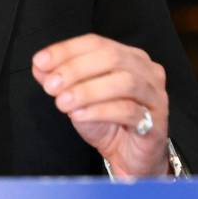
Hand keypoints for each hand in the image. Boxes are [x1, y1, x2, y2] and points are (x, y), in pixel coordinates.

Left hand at [31, 33, 169, 177]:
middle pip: (111, 57)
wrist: (129, 156)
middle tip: (51, 85)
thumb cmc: (107, 120)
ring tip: (62, 102)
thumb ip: (59, 78)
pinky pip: (129, 111)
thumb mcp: (77, 96)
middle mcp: (146, 70)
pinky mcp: (157, 122)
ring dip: (87, 91)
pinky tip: (79, 115)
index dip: (66, 50)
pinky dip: (100, 111)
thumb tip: (40, 65)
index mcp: (128, 56)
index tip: (41, 61)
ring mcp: (155, 95)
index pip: (95, 42)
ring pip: (124, 82)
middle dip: (75, 69)